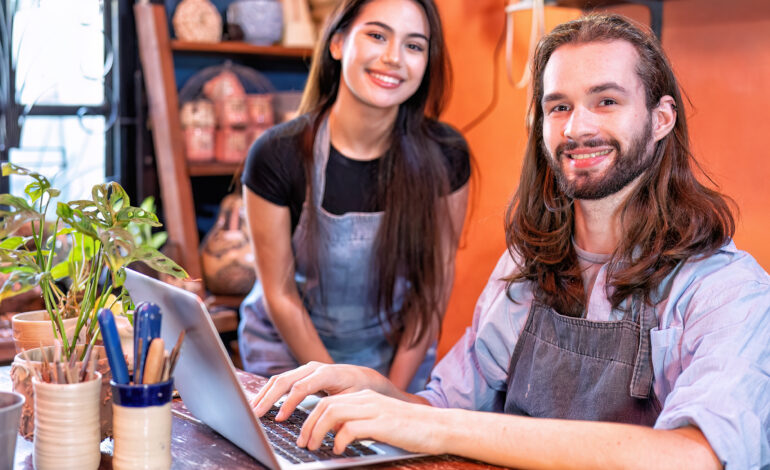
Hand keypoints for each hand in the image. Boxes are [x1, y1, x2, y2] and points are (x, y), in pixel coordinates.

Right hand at [251, 362, 392, 419]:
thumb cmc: (357, 390)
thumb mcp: (352, 401)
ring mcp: (305, 369)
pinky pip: (281, 380)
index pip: (301, 387)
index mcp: (326, 373)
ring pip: (279, 379)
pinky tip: (260, 402)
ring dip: (264, 394)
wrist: (361, 377)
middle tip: (255, 414)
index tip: (279, 418)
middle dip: (268, 397)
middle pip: (285, 380)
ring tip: (252, 409)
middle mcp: (313, 368)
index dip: (288, 403)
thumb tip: (329, 431)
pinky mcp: (300, 374)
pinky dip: (269, 391)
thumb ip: (339, 412)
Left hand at [297, 389, 444, 454]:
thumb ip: (360, 422)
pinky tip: (337, 450)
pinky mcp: (381, 423)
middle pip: (325, 405)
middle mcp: (367, 399)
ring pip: (332, 412)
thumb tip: (335, 434)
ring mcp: (374, 409)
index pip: (329, 400)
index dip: (311, 417)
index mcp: (365, 397)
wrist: (439, 427)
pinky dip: (338, 440)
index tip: (303, 434)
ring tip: (314, 447)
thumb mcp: (380, 421)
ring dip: (317, 431)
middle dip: (308, 425)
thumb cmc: (411, 429)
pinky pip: (349, 428)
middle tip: (302, 443)